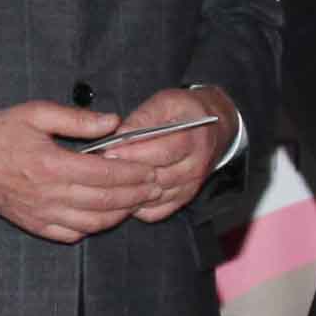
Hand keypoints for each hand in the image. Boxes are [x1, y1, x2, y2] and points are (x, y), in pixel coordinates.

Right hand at [0, 96, 138, 244]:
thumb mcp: (35, 113)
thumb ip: (77, 119)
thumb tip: (113, 121)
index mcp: (52, 165)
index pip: (105, 173)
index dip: (132, 173)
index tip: (151, 168)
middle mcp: (50, 194)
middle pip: (105, 200)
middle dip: (135, 194)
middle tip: (155, 186)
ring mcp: (43, 214)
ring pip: (93, 223)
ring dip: (119, 214)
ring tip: (136, 202)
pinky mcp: (36, 225)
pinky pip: (72, 234)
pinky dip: (94, 228)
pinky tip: (105, 217)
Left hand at [83, 85, 233, 226]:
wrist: (213, 130)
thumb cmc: (185, 112)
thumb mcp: (167, 102)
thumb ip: (144, 116)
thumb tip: (121, 133)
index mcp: (193, 139)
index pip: (162, 151)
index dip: (133, 153)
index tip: (109, 151)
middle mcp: (195, 167)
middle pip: (157, 177)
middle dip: (127, 172)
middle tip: (102, 167)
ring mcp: (189, 187)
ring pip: (153, 197)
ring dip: (129, 191)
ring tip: (108, 180)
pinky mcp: (182, 200)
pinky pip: (155, 212)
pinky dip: (137, 207)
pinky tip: (124, 193)